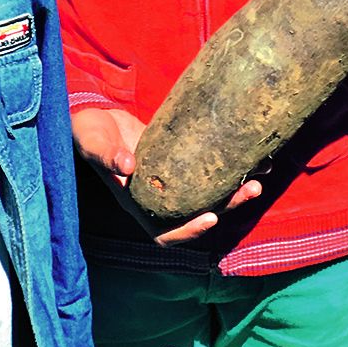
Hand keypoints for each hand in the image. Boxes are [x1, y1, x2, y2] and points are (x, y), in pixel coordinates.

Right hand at [70, 106, 263, 245]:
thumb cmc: (88, 134)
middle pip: (197, 213)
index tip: (210, 218)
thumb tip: (127, 165)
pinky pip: (206, 168)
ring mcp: (171, 179)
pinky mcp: (179, 158)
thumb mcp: (94, 144)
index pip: (165, 233)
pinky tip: (250, 153)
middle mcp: (158, 197)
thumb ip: (108, 155)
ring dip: (234, 189)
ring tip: (259, 174)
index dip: (189, 232)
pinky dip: (227, 165)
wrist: (94, 113)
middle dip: (227, 205)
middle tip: (251, 189)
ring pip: (207, 193)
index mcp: (137, 203)